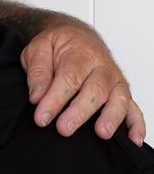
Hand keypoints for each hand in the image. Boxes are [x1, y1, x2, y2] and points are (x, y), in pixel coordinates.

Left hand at [21, 25, 145, 144]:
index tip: (42, 117)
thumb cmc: (57, 45)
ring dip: (112, 117)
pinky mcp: (120, 92)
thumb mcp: (39, 49)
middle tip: (64, 128)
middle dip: (80, 112)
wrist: (76, 35)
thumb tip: (37, 97)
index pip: (69, 79)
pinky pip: (133, 108)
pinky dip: (136, 123)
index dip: (55, 100)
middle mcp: (102, 67)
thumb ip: (38, 73)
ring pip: (118, 99)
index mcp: (80, 54)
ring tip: (102, 133)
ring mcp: (114, 80)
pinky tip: (134, 138)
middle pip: (95, 90)